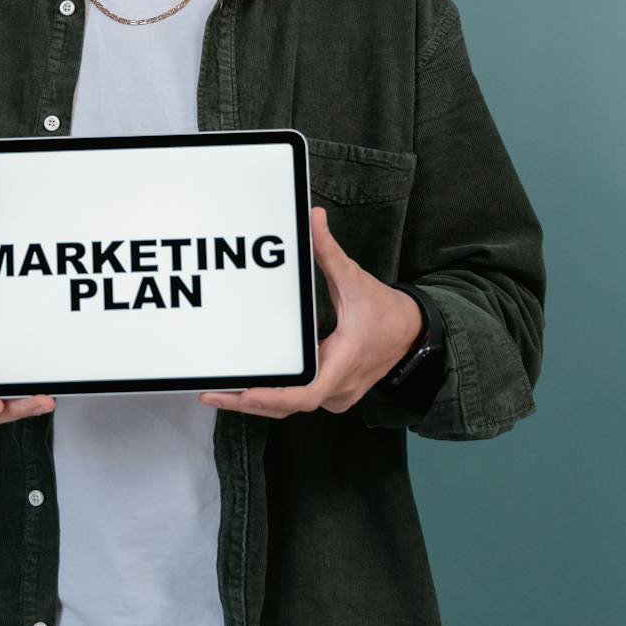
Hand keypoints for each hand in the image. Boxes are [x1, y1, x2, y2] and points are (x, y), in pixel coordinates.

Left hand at [198, 206, 423, 418]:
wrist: (414, 332)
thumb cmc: (386, 312)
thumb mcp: (355, 279)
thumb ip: (329, 251)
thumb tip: (313, 218)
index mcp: (344, 363)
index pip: (305, 394)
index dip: (273, 396)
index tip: (244, 393)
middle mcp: (338, 387)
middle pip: (286, 405)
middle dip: (246, 401)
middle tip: (211, 392)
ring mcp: (336, 395)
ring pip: (289, 407)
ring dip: (256, 401)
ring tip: (219, 392)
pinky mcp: (331, 393)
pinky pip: (297, 400)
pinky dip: (271, 395)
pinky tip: (245, 387)